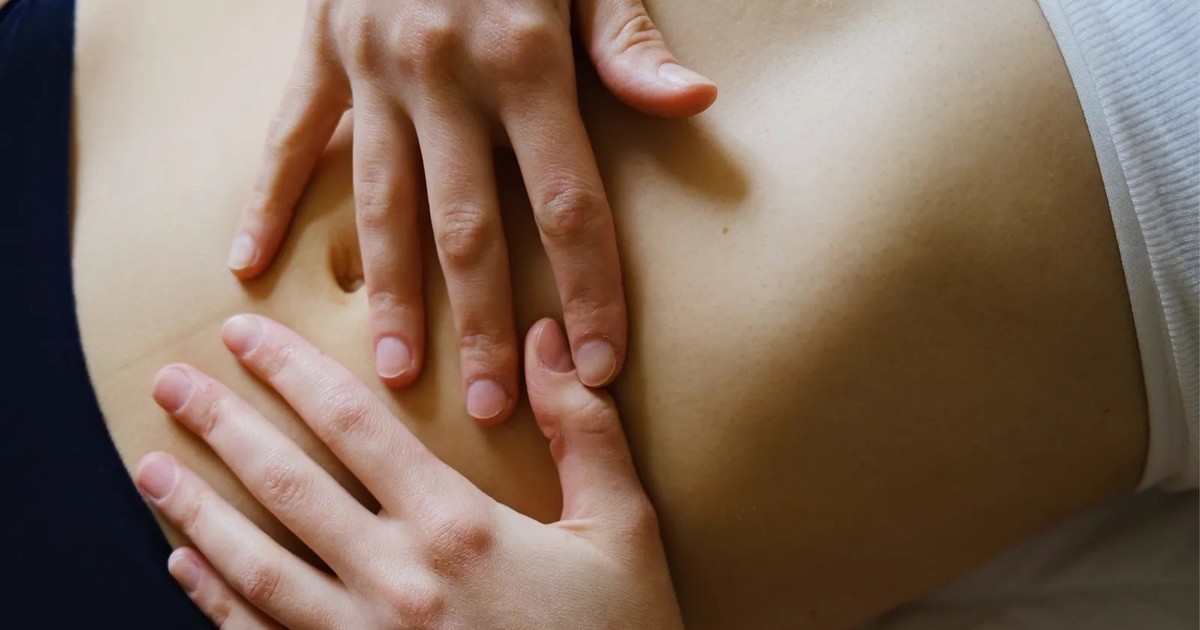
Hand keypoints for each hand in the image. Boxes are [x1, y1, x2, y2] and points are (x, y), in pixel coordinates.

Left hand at [136, 314, 683, 628]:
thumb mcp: (622, 532)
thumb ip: (584, 430)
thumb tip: (547, 337)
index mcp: (458, 529)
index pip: (355, 427)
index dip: (292, 372)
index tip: (243, 335)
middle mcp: (397, 583)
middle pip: (288, 487)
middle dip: (222, 427)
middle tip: (169, 385)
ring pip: (257, 566)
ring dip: (197, 512)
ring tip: (150, 468)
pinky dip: (216, 604)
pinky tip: (185, 567)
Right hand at [226, 0, 716, 423]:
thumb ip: (629, 41)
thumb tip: (692, 103)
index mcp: (526, 60)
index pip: (569, 203)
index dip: (591, 290)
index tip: (599, 368)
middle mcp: (445, 76)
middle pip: (470, 228)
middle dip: (485, 325)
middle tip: (489, 410)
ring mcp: (373, 70)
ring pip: (382, 205)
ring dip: (389, 296)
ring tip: (393, 376)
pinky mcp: (321, 55)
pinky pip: (289, 140)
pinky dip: (267, 201)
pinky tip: (248, 264)